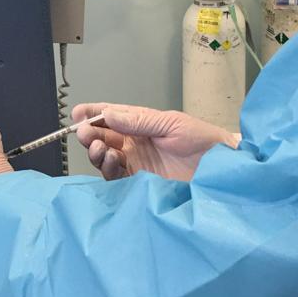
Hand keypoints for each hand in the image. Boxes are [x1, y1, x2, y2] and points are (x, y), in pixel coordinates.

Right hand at [72, 102, 239, 181]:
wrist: (220, 170)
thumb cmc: (201, 141)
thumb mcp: (170, 123)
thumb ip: (139, 121)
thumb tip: (109, 114)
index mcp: (141, 124)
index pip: (111, 116)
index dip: (93, 113)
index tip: (78, 113)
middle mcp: (134, 143)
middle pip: (103, 137)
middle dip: (90, 134)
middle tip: (85, 133)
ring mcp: (136, 163)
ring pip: (106, 157)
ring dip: (97, 151)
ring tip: (99, 148)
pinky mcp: (139, 183)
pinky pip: (116, 177)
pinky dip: (108, 169)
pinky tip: (111, 161)